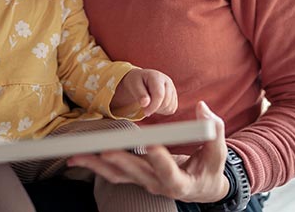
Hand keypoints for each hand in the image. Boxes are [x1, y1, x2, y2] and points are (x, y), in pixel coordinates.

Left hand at [68, 101, 230, 202]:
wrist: (202, 187)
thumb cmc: (210, 168)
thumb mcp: (217, 152)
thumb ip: (213, 130)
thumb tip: (203, 108)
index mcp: (180, 182)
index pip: (168, 171)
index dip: (159, 158)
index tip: (151, 144)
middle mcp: (158, 185)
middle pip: (136, 173)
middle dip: (120, 160)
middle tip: (106, 149)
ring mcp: (144, 182)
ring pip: (118, 175)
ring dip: (96, 166)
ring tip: (77, 156)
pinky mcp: (135, 177)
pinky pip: (112, 173)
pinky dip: (95, 166)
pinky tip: (78, 158)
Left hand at [111, 68, 177, 115]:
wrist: (142, 80)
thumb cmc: (137, 82)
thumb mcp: (134, 85)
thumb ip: (140, 94)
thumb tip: (145, 103)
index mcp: (157, 77)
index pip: (159, 95)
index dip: (152, 106)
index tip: (145, 112)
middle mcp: (167, 81)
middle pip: (166, 102)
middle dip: (154, 109)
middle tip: (145, 107)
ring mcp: (172, 89)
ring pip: (170, 107)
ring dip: (158, 110)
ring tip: (150, 103)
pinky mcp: (174, 97)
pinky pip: (171, 109)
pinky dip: (163, 110)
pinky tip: (156, 105)